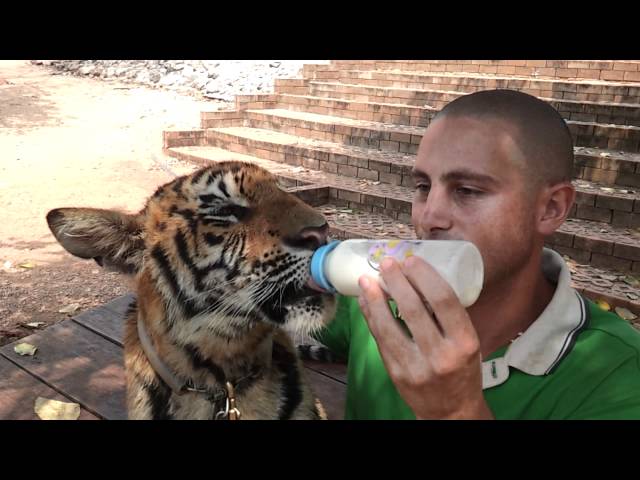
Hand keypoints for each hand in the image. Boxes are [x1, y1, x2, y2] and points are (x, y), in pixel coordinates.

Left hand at [358, 256, 492, 419]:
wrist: (451, 412)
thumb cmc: (461, 369)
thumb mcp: (467, 342)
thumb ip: (448, 315)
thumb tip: (418, 277)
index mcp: (465, 342)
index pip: (444, 300)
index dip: (425, 276)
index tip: (412, 260)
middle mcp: (441, 355)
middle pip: (413, 309)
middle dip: (397, 281)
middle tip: (387, 263)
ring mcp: (415, 366)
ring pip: (389, 326)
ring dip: (374, 299)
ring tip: (366, 279)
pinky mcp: (395, 373)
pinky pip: (379, 339)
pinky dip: (371, 317)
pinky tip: (365, 302)